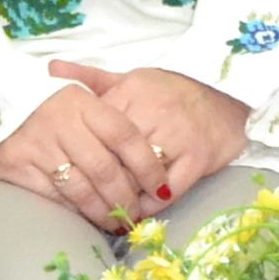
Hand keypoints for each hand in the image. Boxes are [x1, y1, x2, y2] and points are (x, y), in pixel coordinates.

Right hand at [0, 75, 159, 232]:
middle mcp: (62, 123)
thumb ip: (105, 115)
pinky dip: (75, 211)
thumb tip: (147, 149)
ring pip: (82, 189)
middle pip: (106, 169)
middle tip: (136, 214)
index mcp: (81, 102)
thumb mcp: (73, 94)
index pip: (125, 135)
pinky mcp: (19, 167)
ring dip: (103, 212)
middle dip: (126, 199)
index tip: (160, 186)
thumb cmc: (38, 100)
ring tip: (115, 222)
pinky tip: (86, 218)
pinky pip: (55, 197)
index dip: (148, 165)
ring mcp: (40, 146)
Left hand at [54, 62, 250, 205]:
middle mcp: (154, 110)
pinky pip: (168, 189)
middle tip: (91, 198)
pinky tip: (141, 210)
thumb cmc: (174, 92)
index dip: (86, 152)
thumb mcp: (133, 79)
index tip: (75, 169)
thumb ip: (92, 78)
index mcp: (134, 89)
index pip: (98, 128)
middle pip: (115, 154)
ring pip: (138, 174)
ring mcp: (178, 134)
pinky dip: (151, 205)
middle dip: (103, 179)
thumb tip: (49, 68)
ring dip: (125, 196)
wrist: (229, 100)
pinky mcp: (198, 156)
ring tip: (113, 209)